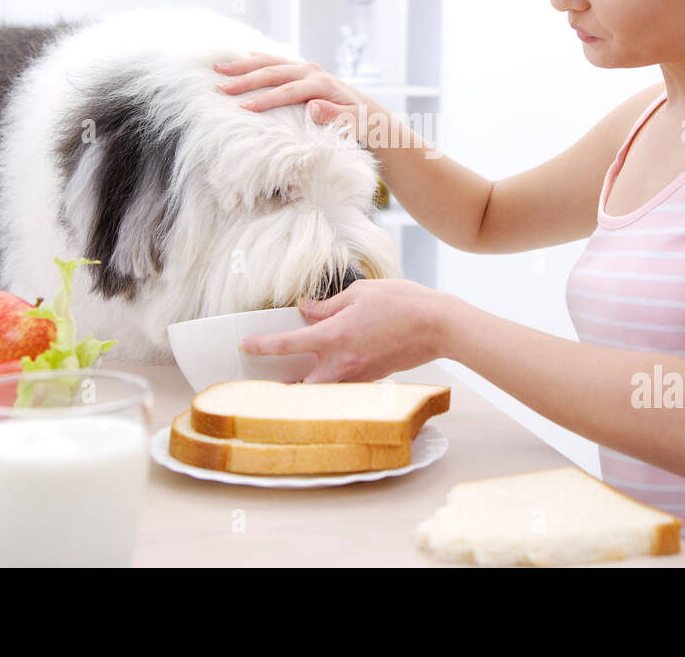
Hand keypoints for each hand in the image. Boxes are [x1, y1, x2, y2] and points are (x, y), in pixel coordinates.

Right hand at [213, 51, 379, 140]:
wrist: (370, 115)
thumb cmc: (362, 124)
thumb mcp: (356, 124)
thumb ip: (336, 116)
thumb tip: (312, 107)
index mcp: (322, 85)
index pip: (287, 92)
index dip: (265, 99)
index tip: (244, 108)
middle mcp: (312, 72)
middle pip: (273, 72)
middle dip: (245, 79)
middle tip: (221, 86)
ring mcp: (306, 69)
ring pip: (270, 63)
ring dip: (244, 65)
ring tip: (220, 67)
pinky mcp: (301, 72)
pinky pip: (275, 62)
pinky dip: (256, 59)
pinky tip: (239, 59)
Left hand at [239, 278, 455, 382]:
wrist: (438, 326)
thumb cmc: (402, 303)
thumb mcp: (360, 293)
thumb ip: (328, 305)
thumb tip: (306, 309)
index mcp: (333, 337)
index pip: (286, 345)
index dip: (261, 345)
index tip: (246, 345)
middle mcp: (341, 362)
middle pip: (300, 388)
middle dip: (282, 389)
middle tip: (266, 384)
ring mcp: (358, 375)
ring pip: (322, 391)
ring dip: (308, 387)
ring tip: (295, 381)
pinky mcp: (372, 380)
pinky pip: (344, 387)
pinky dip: (332, 383)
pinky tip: (331, 372)